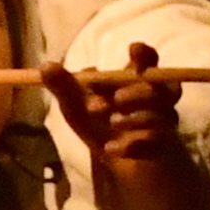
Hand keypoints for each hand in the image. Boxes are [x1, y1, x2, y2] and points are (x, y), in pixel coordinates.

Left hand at [43, 43, 182, 162]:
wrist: (111, 160)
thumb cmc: (97, 124)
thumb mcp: (76, 106)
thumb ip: (64, 87)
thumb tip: (47, 66)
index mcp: (135, 82)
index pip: (149, 62)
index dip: (145, 55)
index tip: (133, 49)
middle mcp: (155, 101)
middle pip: (160, 89)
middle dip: (138, 92)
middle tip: (117, 99)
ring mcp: (162, 126)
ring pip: (161, 117)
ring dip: (136, 118)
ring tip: (114, 122)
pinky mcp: (161, 151)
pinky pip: (154, 145)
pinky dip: (132, 146)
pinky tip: (112, 150)